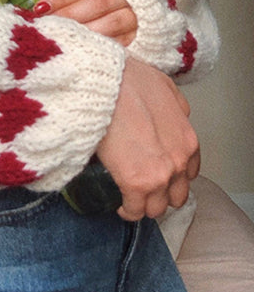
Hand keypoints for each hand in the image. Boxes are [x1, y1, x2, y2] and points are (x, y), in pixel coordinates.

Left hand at [35, 0, 137, 45]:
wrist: (134, 9)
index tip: (40, 9)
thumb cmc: (97, 0)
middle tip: (49, 27)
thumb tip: (39, 10)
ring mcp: (135, 14)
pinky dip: (103, 46)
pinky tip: (84, 51)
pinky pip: (123, 41)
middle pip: (97, 2)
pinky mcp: (140, 35)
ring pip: (112, 22)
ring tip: (65, 41)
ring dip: (86, 32)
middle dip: (70, 15)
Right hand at [97, 57, 199, 220]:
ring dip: (143, 203)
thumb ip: (177, 106)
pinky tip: (118, 202)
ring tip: (129, 195)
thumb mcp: (164, 85)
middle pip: (175, 196)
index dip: (171, 176)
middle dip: (160, 193)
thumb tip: (177, 116)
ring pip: (156, 208)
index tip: (156, 173)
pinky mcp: (135, 184)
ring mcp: (159, 176)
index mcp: (187, 142)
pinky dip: (126, 209)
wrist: (105, 85)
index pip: (187, 175)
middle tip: (142, 185)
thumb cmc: (128, 80)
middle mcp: (178, 163)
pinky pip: (133, 211)